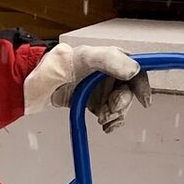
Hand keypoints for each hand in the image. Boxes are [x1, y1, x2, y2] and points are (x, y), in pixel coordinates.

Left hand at [23, 42, 151, 131]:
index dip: (143, 86)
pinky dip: (111, 123)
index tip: (143, 101)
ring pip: (121, 107)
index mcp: (114, 59)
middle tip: (110, 109)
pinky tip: (105, 126)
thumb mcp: (87, 57)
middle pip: (130, 93)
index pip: (138, 71)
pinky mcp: (96, 104)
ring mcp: (104, 91)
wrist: (40, 83)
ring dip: (115, 116)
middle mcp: (111, 75)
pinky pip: (112, 117)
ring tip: (102, 118)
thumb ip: (110, 61)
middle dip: (122, 104)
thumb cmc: (61, 64)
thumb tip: (134, 70)